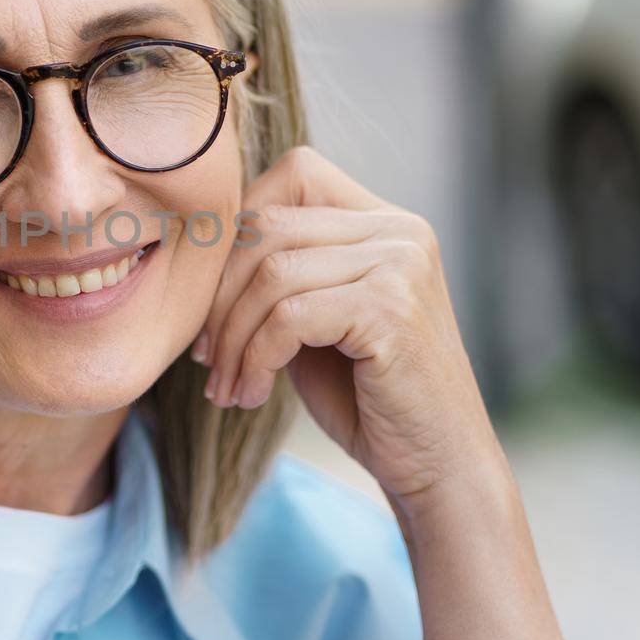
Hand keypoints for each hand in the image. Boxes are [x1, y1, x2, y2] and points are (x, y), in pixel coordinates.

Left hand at [193, 145, 500, 509]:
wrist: (438, 465)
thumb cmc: (368, 397)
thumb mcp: (315, 320)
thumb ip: (279, 274)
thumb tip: (201, 246)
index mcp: (385, 222)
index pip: (295, 173)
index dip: (238, 225)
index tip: (211, 298)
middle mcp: (401, 231)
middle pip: (270, 225)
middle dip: (219, 294)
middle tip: (206, 354)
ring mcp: (401, 265)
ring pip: (271, 273)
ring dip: (232, 337)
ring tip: (226, 384)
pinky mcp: (392, 310)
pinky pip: (289, 316)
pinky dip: (255, 358)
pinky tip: (252, 394)